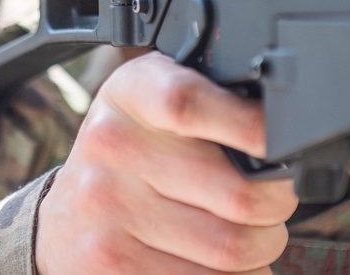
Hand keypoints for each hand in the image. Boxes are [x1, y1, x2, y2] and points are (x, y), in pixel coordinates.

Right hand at [35, 52, 297, 274]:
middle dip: (279, 205)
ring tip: (254, 235)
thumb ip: (211, 99)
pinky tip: (222, 265)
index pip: (189, 103)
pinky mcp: (109, 267)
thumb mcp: (154, 106)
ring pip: (232, 249)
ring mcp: (107, 212)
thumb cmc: (131, 156)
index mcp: (131, 93)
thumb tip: (286, 125)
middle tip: (276, 201)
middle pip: (238, 192)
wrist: (63, 221)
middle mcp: (111, 147)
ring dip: (262, 249)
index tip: (286, 142)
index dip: (251, 126)